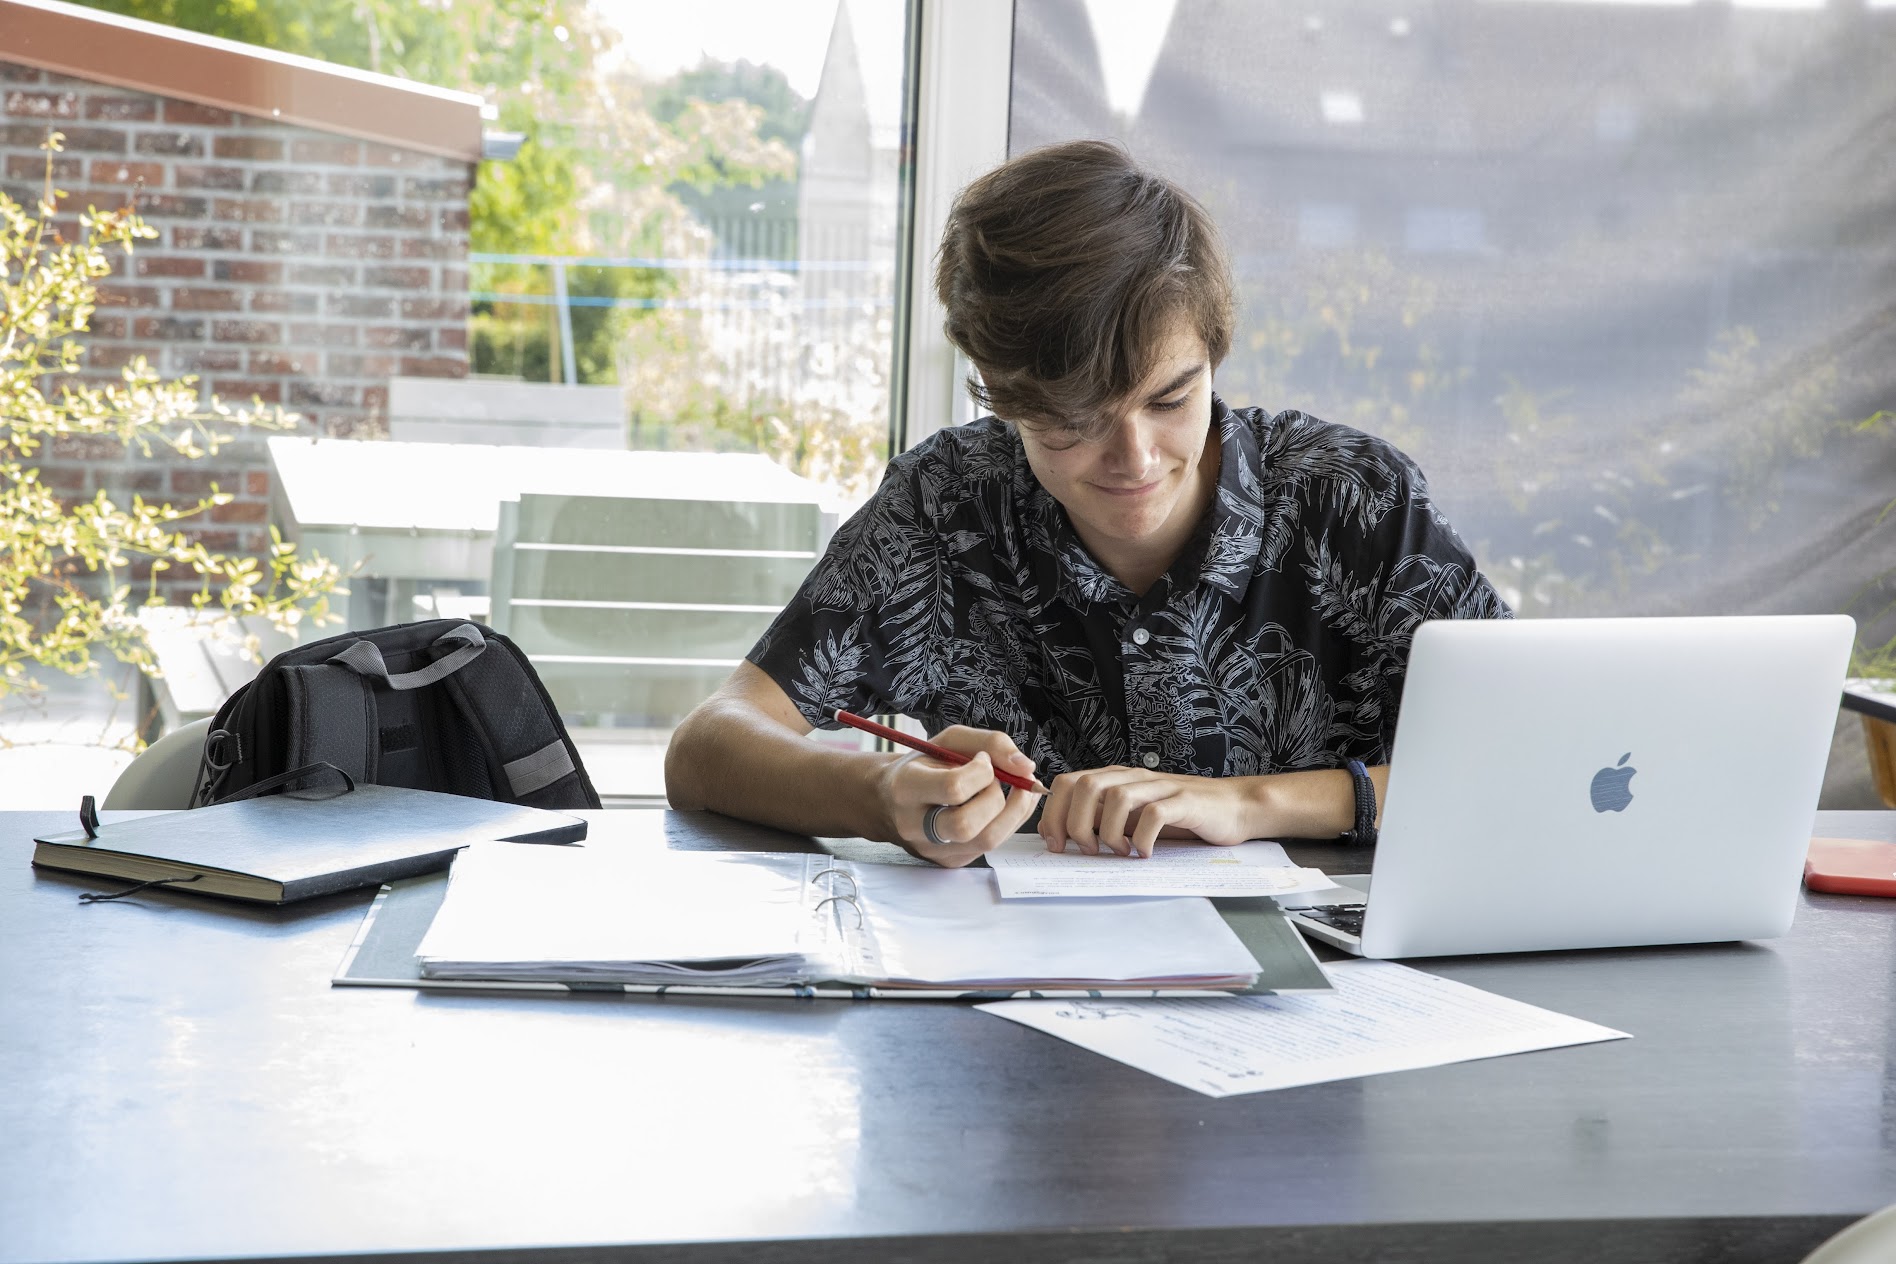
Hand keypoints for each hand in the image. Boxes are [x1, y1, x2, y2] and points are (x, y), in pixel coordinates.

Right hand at [874, 724, 1043, 867]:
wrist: (890, 800)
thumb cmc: (925, 765)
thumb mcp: (950, 741)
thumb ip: (991, 743)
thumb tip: (1026, 767)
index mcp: (907, 788)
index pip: (953, 788)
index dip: (982, 773)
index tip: (983, 761)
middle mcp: (914, 825)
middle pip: (967, 825)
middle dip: (998, 799)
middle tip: (1001, 781)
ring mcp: (931, 850)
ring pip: (986, 841)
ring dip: (1013, 813)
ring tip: (1016, 791)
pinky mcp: (948, 862)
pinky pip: (989, 848)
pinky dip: (1007, 824)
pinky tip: (1004, 806)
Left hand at [1037, 766, 1256, 857]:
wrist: (1233, 807)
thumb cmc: (1181, 816)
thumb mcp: (1135, 815)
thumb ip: (1105, 818)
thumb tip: (1064, 838)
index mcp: (1118, 779)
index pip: (1070, 782)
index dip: (1054, 812)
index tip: (1056, 843)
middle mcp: (1135, 777)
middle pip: (1087, 787)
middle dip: (1076, 823)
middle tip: (1085, 849)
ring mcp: (1160, 787)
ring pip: (1117, 796)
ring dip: (1110, 831)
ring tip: (1119, 851)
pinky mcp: (1185, 801)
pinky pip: (1155, 814)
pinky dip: (1143, 838)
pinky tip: (1145, 853)